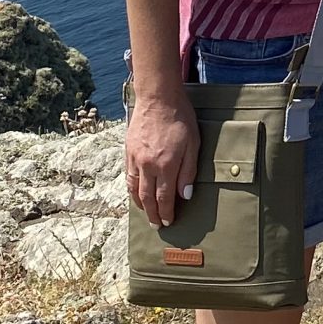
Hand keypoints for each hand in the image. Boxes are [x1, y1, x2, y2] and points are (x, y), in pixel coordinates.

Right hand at [124, 93, 200, 225]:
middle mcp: (148, 165)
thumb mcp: (193, 144)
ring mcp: (135, 159)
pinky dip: (132, 189)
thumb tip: (185, 195)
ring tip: (147, 213)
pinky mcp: (128, 152)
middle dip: (153, 214)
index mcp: (166, 164)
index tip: (168, 222)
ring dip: (141, 204)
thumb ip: (188, 171)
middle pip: (148, 197)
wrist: (158, 98)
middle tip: (156, 225)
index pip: (165, 197)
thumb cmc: (180, 118)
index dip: (166, 212)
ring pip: (135, 189)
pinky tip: (136, 194)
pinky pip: (128, 176)